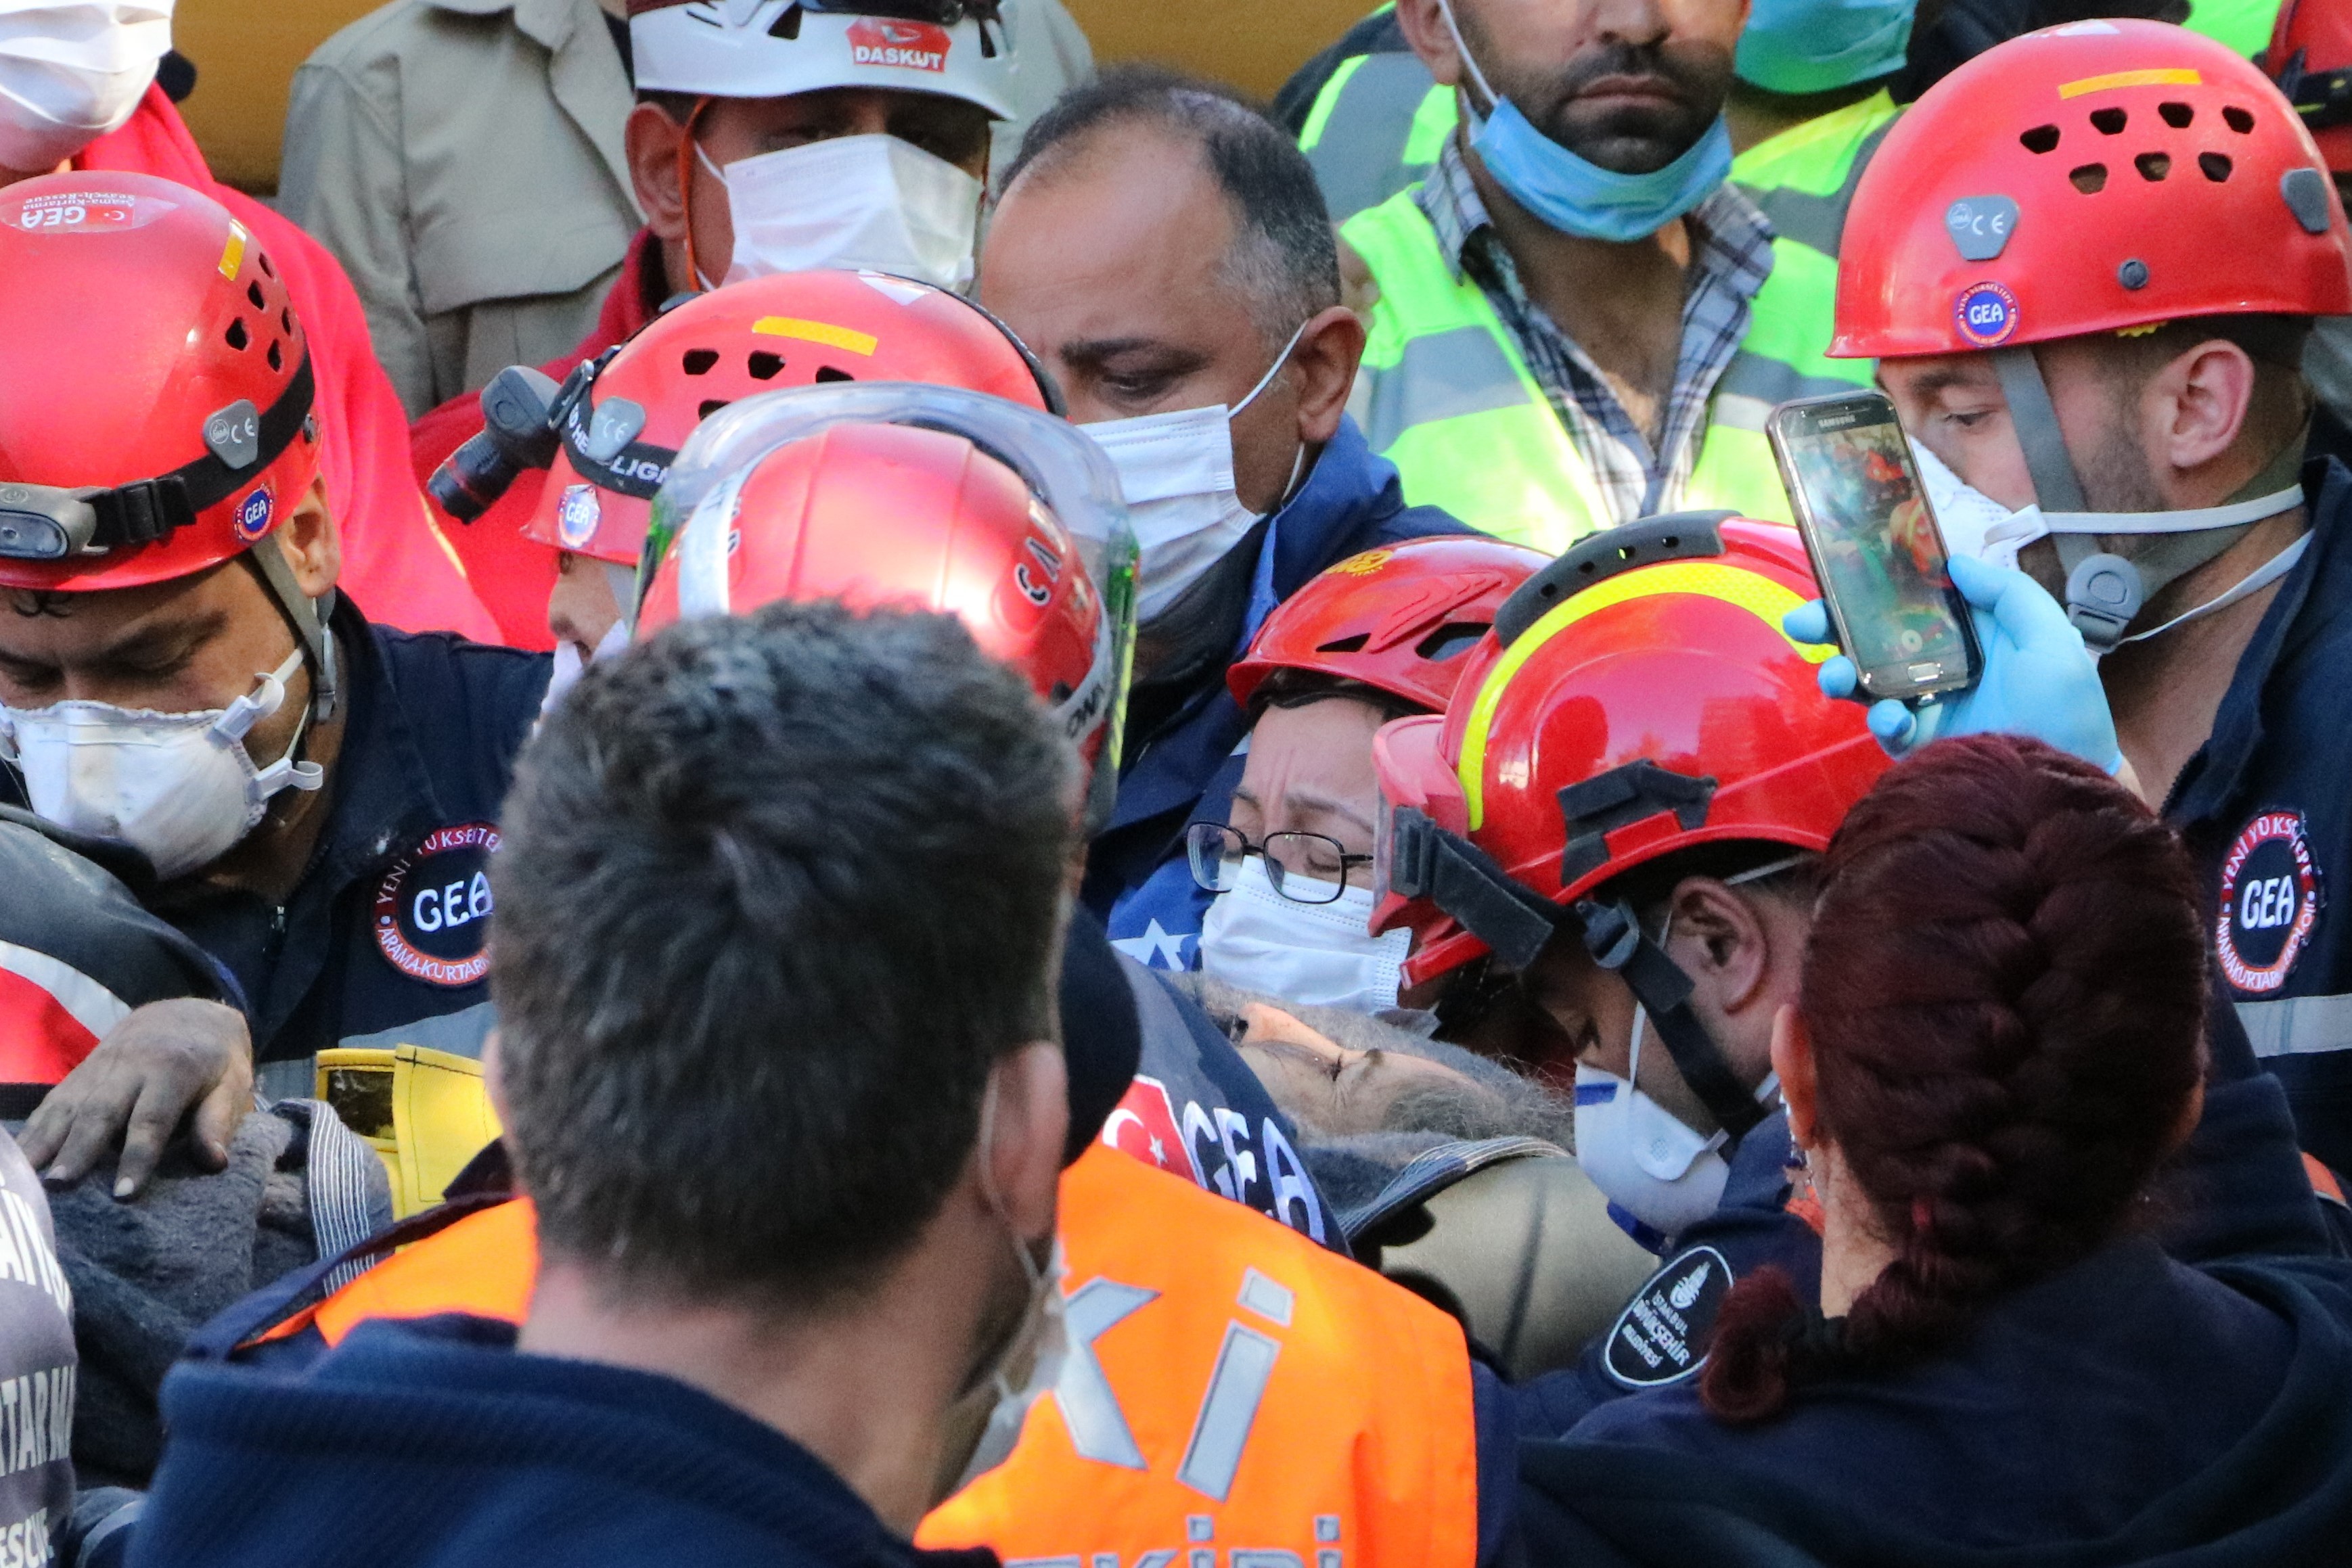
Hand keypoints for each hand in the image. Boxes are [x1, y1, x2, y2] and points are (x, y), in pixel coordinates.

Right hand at [17, 998, 253, 1198]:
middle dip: (78, 1150)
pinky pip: (52, 1101)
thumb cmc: (215, 1061)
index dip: (137, 1156)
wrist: (186, 1015)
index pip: (151, 1118)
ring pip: (68, 1105)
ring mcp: (99, 1067)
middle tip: (60, 1187)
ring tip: (29, 1177)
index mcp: (172, 1070)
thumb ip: (218, 1121)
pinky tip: (19, 1156)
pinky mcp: (79, 1073)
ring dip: (46, 1142)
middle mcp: (129, 1066)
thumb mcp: (232, 1084)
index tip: (124, 1194)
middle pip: (100, 1112)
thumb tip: (215, 1162)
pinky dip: (33, 1129)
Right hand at [1782, 554, 2121, 772]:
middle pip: (1878, 637)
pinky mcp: (1916, 743)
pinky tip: (1892, 719)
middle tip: (1803, 624)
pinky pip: (1883, 723)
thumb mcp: (2051, 640)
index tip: (1844, 573)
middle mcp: (1944, 665)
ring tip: (1833, 676)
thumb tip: (1955, 561)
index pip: (1917, 600)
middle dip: (1835, 627)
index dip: (1879, 586)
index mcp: (1975, 634)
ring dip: (1841, 672)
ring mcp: (1926, 705)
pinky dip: (1879, 718)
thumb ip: (2009, 594)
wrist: (2054, 791)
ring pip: (1868, 679)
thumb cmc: (2062, 711)